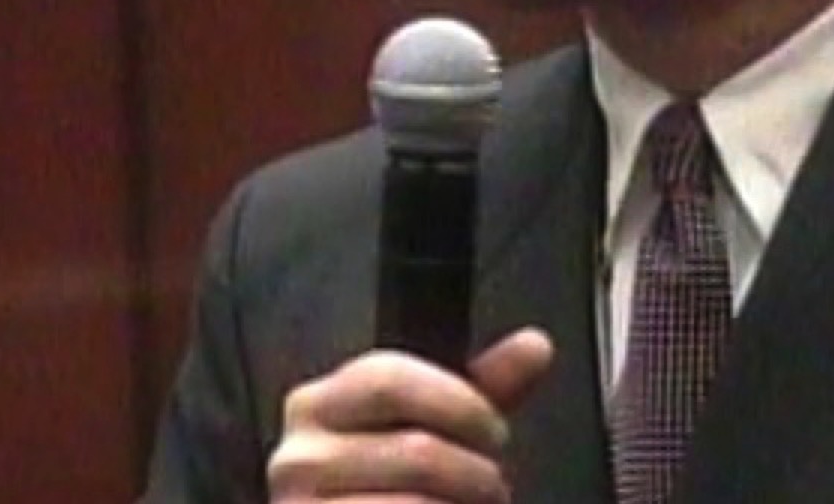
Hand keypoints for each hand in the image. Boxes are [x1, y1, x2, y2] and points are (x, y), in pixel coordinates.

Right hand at [267, 328, 554, 502]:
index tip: (495, 431)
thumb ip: (481, 388)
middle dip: (475, 472)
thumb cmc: (396, 484)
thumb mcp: (432, 428)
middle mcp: (297, 456)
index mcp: (318, 404)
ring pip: (415, 503)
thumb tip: (536, 345)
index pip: (389, 379)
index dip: (460, 404)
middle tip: (491, 486)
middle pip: (415, 451)